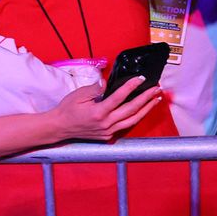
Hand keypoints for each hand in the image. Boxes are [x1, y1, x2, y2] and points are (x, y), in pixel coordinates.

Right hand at [49, 80, 163, 142]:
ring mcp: (108, 132)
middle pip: (131, 110)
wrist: (60, 128)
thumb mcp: (79, 95)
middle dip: (146, 98)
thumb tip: (107, 83)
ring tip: (155, 100)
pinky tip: (141, 110)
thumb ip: (95, 89)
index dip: (131, 86)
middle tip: (156, 89)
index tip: (141, 78)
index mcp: (98, 112)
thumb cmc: (68, 110)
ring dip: (146, 109)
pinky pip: (125, 126)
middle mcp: (105, 124)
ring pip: (132, 120)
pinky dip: (135, 117)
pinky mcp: (108, 136)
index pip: (119, 97)